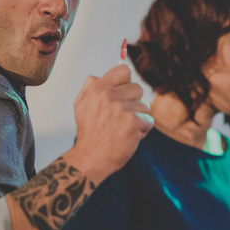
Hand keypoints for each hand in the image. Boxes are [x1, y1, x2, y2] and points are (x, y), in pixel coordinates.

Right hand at [66, 64, 152, 183]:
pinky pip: (149, 120)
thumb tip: (106, 75)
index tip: (122, 95)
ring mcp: (122, 108)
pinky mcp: (133, 122)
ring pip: (144, 105)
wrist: (91, 158)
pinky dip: (142, 130)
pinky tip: (129, 136)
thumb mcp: (81, 104)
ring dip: (138, 117)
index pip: (124, 70)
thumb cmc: (89, 132)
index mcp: (97, 87)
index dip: (126, 83)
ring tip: (123, 128)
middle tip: (120, 117)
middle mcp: (109, 95)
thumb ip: (92, 86)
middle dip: (133, 102)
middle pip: (137, 88)